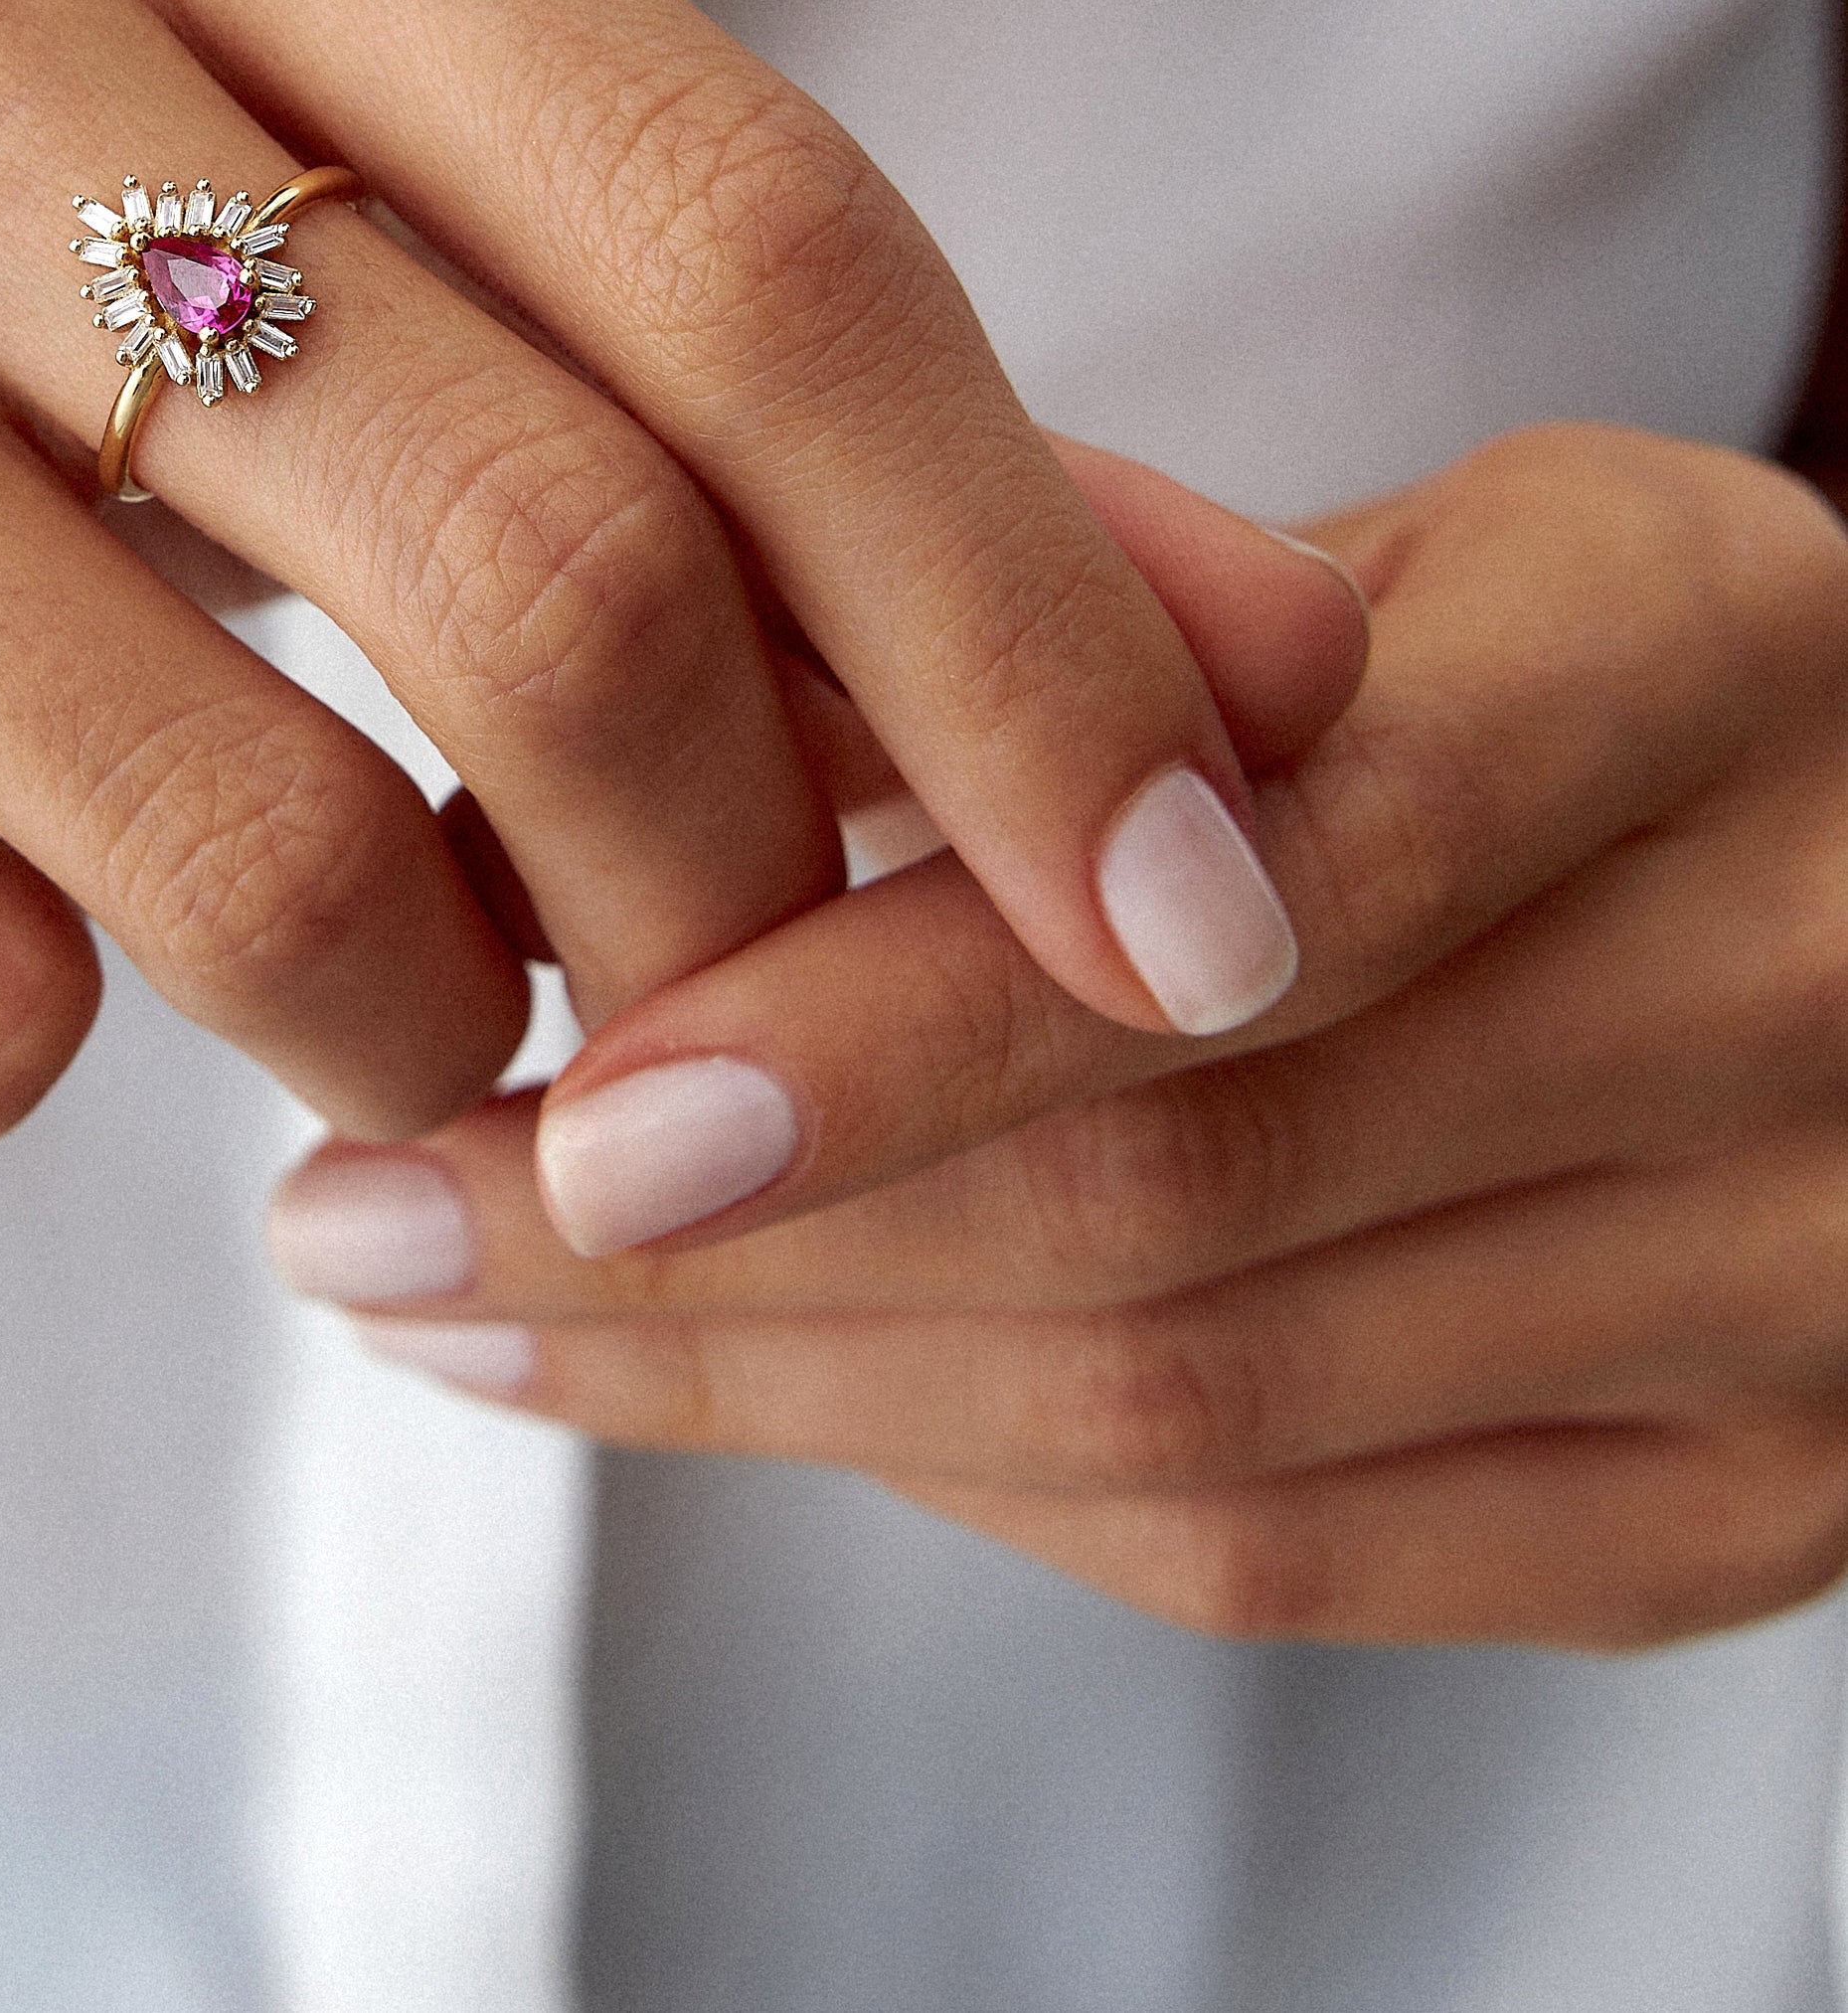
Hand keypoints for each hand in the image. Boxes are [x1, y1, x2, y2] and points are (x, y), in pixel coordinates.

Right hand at [0, 0, 1310, 1155]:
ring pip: (252, 842)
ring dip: (426, 1025)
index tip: (1205, 917)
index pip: (759, 225)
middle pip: (556, 546)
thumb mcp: (365, 247)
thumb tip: (1272, 697)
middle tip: (753, 1030)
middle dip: (749, 893)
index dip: (1036, 615)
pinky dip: (55, 1054)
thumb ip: (796, 426)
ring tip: (404, 1011)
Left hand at [268, 423, 1847, 1647]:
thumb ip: (1024, 605)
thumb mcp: (1348, 534)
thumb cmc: (1533, 653)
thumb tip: (593, 737)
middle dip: (716, 1252)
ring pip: (1199, 1414)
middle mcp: (1796, 985)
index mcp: (1687, 655)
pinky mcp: (1750, 1499)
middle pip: (1176, 1196)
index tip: (555, 1113)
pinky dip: (961, 1476)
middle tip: (378, 1225)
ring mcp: (1806, 1290)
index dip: (881, 1029)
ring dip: (776, 1388)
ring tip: (466, 1317)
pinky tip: (725, 1393)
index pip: (1246, 888)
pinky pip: (1289, 1549)